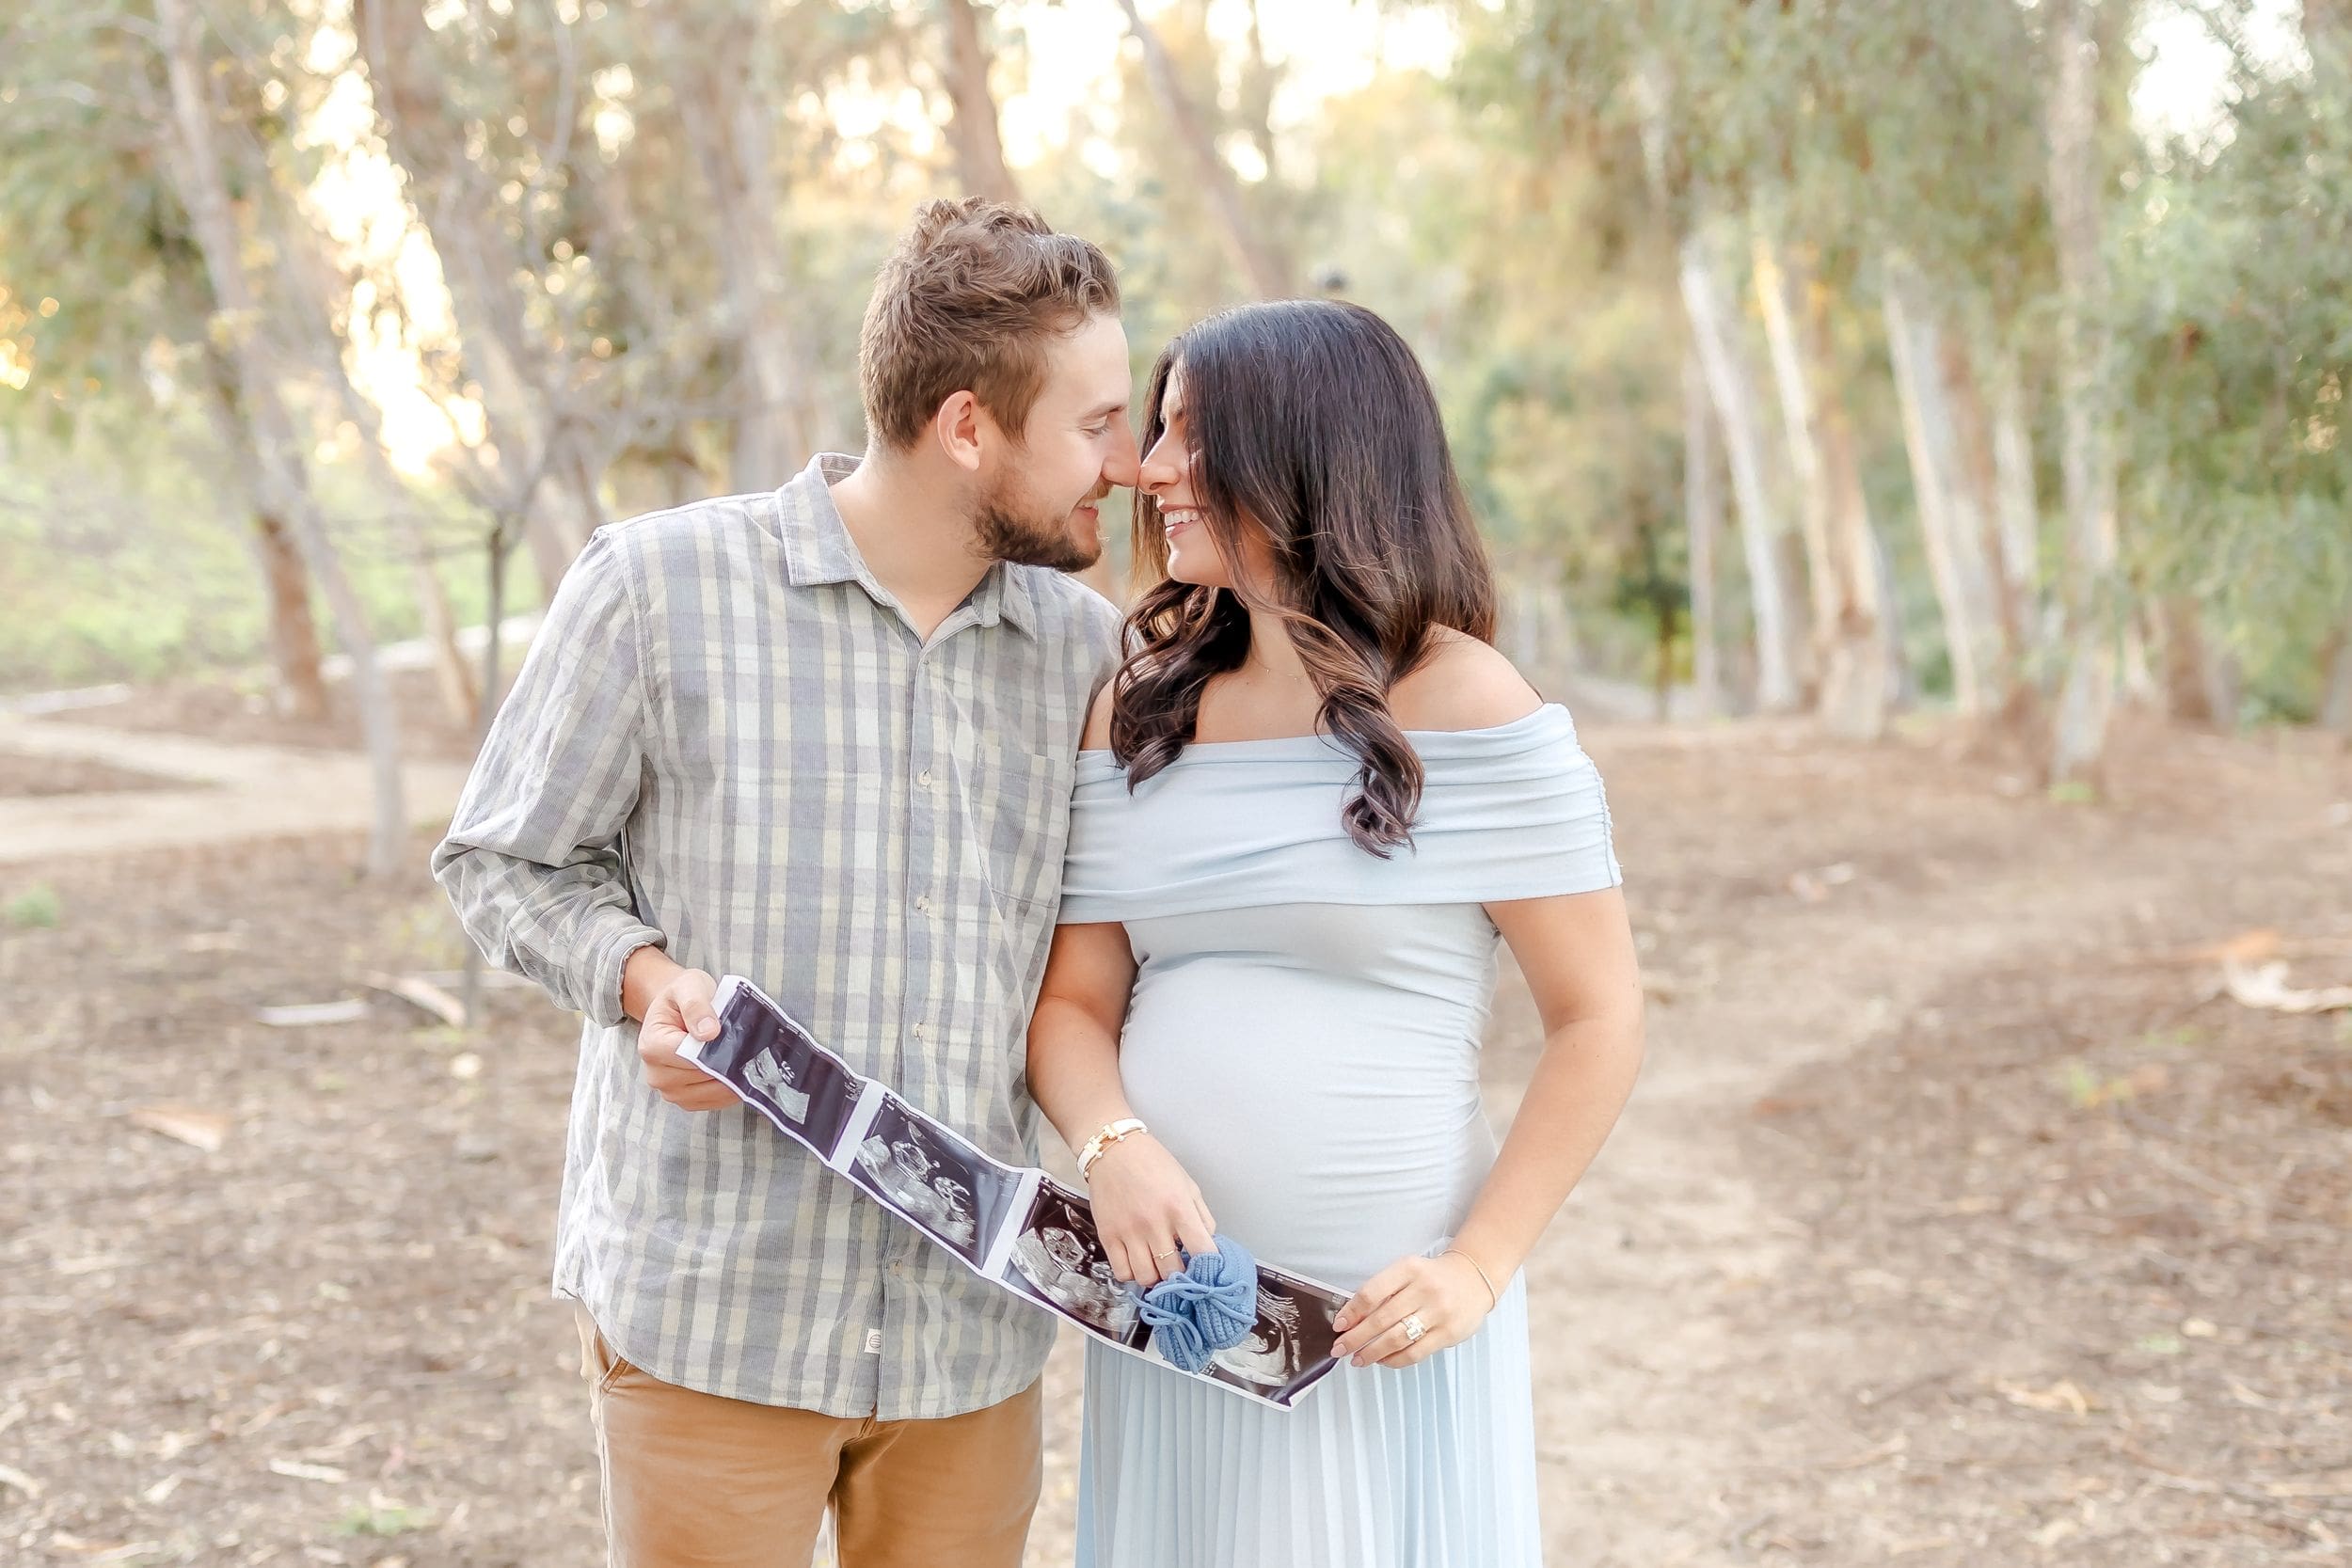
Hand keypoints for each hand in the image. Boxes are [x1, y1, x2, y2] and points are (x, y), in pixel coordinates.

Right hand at [627, 951, 732, 1111]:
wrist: (678, 1008)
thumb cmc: (682, 996)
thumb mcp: (688, 986)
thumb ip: (696, 1005)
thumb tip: (709, 1033)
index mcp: (652, 1045)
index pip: (689, 1057)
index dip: (716, 1050)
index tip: (738, 1040)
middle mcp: (656, 1074)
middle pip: (701, 1077)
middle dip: (727, 1064)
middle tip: (749, 1049)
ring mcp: (669, 1091)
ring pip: (710, 1093)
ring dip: (731, 1079)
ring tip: (745, 1059)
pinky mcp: (685, 1100)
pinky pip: (713, 1102)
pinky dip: (729, 1090)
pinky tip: (739, 1073)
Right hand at [1083, 1134, 1216, 1289]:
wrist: (1113, 1149)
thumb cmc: (1152, 1163)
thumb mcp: (1187, 1184)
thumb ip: (1202, 1216)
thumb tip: (1209, 1245)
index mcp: (1178, 1207)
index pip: (1202, 1251)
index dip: (1208, 1265)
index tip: (1207, 1268)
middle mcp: (1154, 1223)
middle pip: (1173, 1271)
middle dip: (1180, 1275)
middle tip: (1180, 1269)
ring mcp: (1129, 1231)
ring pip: (1146, 1277)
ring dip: (1155, 1277)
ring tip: (1157, 1267)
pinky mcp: (1108, 1235)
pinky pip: (1121, 1272)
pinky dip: (1132, 1274)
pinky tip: (1137, 1262)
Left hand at [1329, 1251, 1496, 1369]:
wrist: (1474, 1278)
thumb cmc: (1434, 1276)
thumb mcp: (1407, 1271)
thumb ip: (1384, 1291)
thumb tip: (1353, 1319)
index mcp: (1409, 1269)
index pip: (1372, 1293)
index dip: (1351, 1312)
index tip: (1339, 1324)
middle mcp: (1424, 1290)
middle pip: (1381, 1319)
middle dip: (1355, 1338)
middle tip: (1340, 1348)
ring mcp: (1438, 1312)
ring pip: (1396, 1339)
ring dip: (1372, 1353)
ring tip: (1358, 1359)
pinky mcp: (1448, 1333)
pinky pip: (1415, 1353)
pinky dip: (1394, 1360)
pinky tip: (1382, 1360)